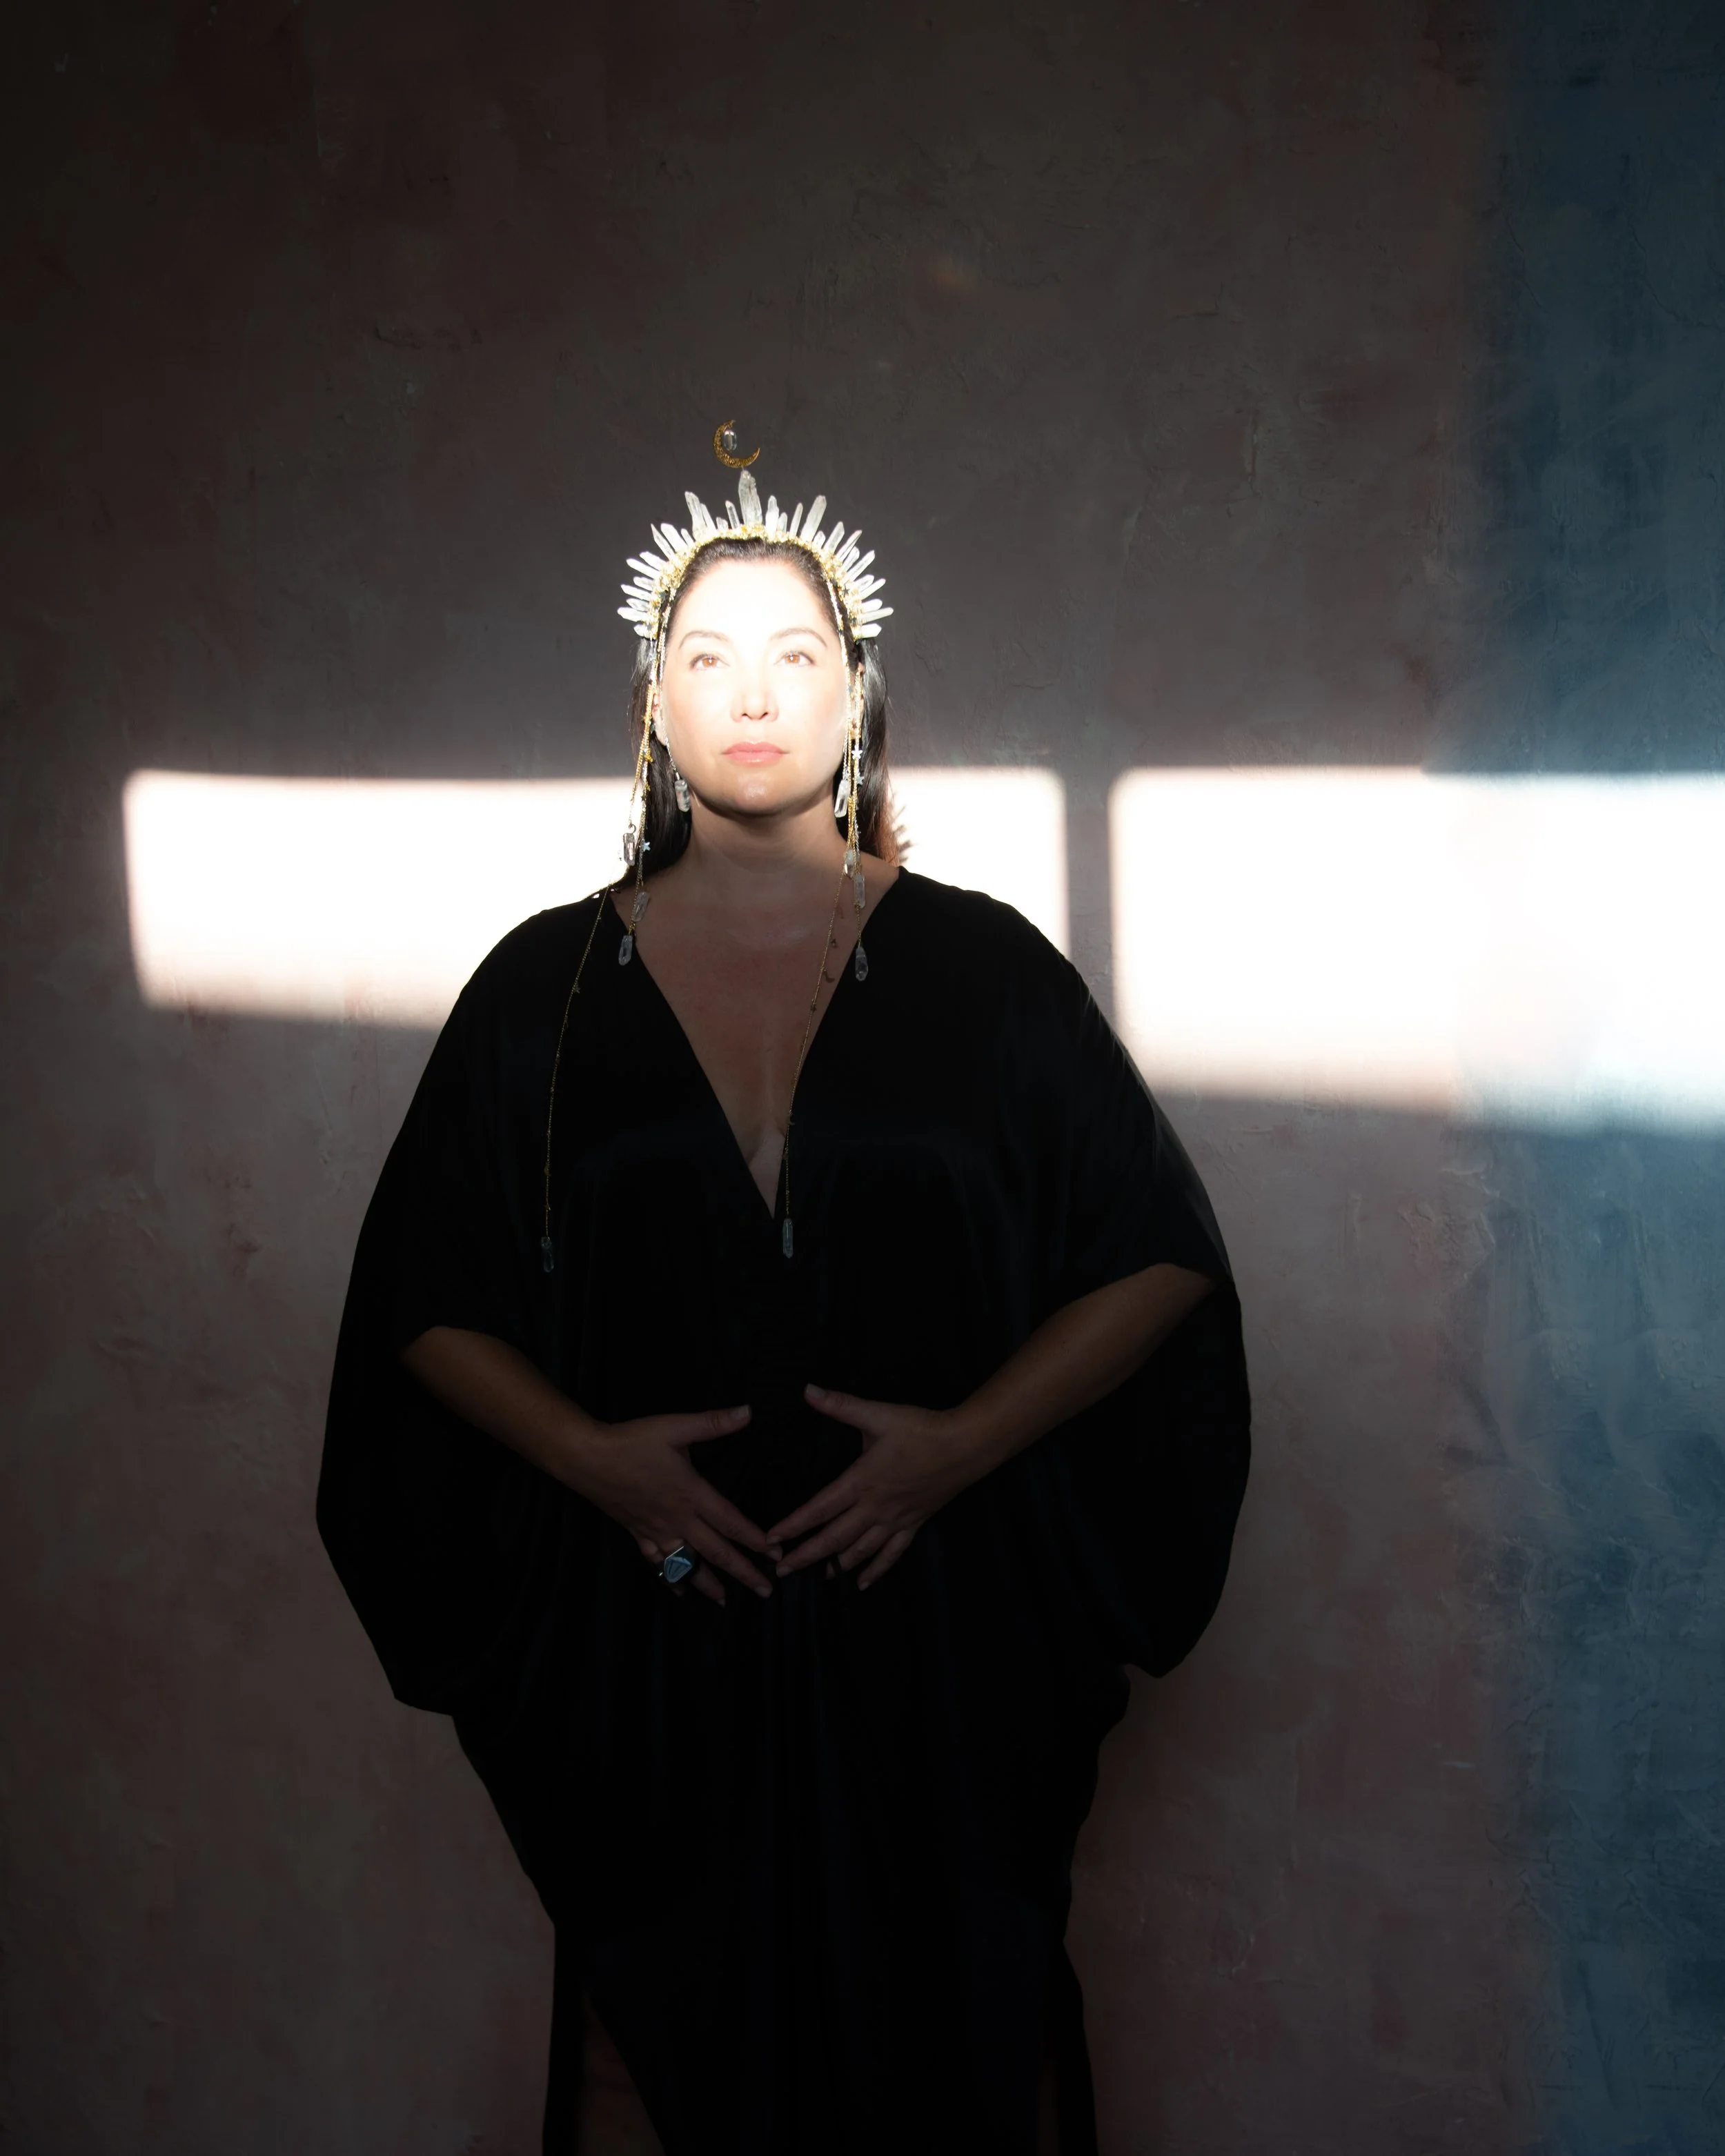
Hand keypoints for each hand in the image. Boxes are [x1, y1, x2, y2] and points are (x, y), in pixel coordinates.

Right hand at [565, 1405, 777, 1606]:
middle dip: (743, 1573)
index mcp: (692, 1494)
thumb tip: (748, 1411)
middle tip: (766, 1591)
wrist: (586, 1458)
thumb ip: (713, 1422)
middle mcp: (678, 1519)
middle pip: (716, 1553)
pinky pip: (658, 1563)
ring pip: (688, 1564)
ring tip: (726, 1601)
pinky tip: (679, 1590)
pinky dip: (671, 1579)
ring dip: (709, 1584)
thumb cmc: (632, 1441)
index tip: (776, 1555)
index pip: (731, 1523)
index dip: (756, 1540)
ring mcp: (656, 1530)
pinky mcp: (637, 1533)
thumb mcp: (675, 1426)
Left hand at [768, 1385, 987, 1589]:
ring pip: (861, 1550)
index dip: (794, 1524)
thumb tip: (807, 1391)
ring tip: (819, 1577)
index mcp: (861, 1481)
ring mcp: (895, 1519)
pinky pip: (892, 1554)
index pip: (819, 1508)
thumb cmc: (921, 1429)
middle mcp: (875, 1507)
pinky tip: (863, 1584)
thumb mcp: (879, 1414)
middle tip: (783, 1570)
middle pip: (835, 1538)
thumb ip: (841, 1405)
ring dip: (837, 1565)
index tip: (772, 1538)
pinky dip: (877, 1570)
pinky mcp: (914, 1523)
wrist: (966, 1446)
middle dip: (807, 1555)